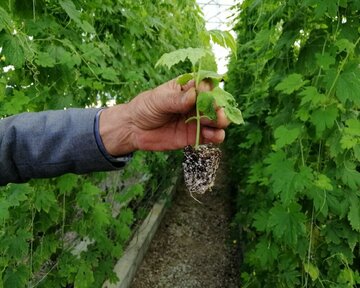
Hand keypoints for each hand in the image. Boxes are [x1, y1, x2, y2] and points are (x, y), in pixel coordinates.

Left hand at [99, 78, 229, 155]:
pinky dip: (216, 136)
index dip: (208, 89)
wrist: (134, 129)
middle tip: (216, 111)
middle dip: (218, 107)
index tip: (204, 93)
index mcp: (188, 88)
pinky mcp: (195, 135)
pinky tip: (213, 136)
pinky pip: (211, 136)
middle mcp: (196, 103)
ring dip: (221, 121)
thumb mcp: (158, 99)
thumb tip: (193, 96)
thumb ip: (176, 99)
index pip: (205, 85)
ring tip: (216, 124)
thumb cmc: (145, 107)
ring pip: (217, 120)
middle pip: (215, 103)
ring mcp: (197, 120)